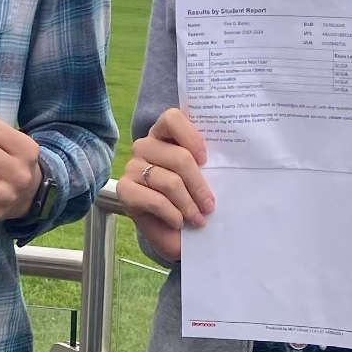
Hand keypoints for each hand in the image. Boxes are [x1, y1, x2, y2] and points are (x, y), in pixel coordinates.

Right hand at [117, 108, 213, 261]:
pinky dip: (173, 214)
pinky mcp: (125, 190)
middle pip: (179, 157)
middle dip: (199, 185)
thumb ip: (207, 164)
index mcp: (164, 135)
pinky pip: (156, 200)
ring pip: (169, 181)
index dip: (192, 137)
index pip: (172, 118)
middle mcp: (145, 146)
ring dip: (188, 205)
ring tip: (198, 219)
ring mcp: (132, 167)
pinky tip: (179, 222)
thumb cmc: (191, 200)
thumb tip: (227, 159)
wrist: (173, 233)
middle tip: (210, 206)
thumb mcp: (203, 178)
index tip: (206, 160)